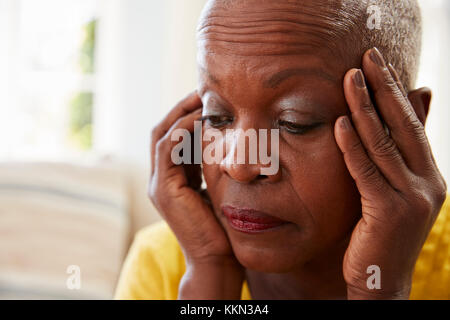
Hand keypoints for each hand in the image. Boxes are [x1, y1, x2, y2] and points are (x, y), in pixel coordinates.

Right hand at [148, 91, 243, 298]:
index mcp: (174, 176)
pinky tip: (202, 117)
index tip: (211, 98)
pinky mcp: (162, 189)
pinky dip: (181, 128)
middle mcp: (161, 177)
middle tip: (205, 89)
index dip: (189, 113)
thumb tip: (230, 140)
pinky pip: (167, 147)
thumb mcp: (220, 186)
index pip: (175, 135)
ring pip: (162, 133)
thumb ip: (216, 165)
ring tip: (203, 96)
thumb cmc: (225, 223)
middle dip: (183, 107)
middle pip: (164, 129)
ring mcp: (158, 183)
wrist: (218, 258)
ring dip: (181, 111)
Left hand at [335, 48, 446, 298]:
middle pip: (403, 126)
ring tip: (352, 78)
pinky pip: (367, 172)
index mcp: (428, 173)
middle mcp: (426, 181)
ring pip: (385, 144)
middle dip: (384, 88)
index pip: (410, 123)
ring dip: (366, 108)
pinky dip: (354, 147)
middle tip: (368, 57)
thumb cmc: (380, 231)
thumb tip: (398, 112)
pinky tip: (341, 123)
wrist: (380, 278)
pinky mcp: (389, 212)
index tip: (378, 64)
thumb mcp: (391, 190)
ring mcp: (411, 198)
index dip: (395, 92)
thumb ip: (393, 156)